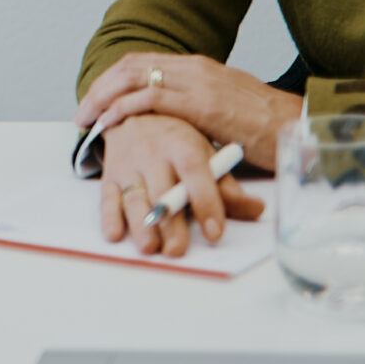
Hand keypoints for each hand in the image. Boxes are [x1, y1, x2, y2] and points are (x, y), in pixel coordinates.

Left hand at [77, 52, 301, 171]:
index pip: (143, 62)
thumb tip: (173, 121)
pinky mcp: (204, 104)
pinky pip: (151, 99)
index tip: (94, 99)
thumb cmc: (267, 126)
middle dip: (100, 87)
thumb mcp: (226, 108)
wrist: (302, 127)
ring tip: (85, 119)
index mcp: (199, 67)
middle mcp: (195, 68)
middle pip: (131, 66)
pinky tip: (109, 122)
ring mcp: (198, 83)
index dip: (113, 79)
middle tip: (81, 111)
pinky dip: (123, 109)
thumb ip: (198, 107)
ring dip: (103, 97)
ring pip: (134, 78)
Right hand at [98, 114, 266, 256]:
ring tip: (150, 247)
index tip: (214, 231)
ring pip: (134, 197)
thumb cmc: (175, 140)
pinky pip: (106, 198)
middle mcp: (153, 154)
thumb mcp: (203, 153)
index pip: (195, 172)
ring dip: (140, 224)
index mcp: (182, 145)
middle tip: (177, 250)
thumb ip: (227, 185)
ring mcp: (128, 165)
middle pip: (162, 190)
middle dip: (169, 222)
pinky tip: (114, 234)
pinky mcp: (109, 176)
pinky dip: (109, 217)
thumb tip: (257, 209)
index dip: (206, 201)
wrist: (131, 113)